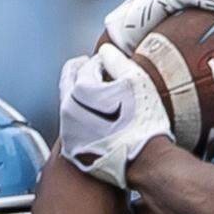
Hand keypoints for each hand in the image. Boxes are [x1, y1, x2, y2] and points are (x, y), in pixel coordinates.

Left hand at [59, 48, 172, 188]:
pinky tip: (95, 119)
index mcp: (80, 91)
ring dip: (78, 97)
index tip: (107, 63)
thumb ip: (116, 60)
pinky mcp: (74, 153)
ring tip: (95, 94)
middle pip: (70, 84)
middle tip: (90, 68)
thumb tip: (105, 52)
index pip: (87, 67)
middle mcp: (68, 112)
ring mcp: (69, 134)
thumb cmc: (143, 122)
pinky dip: (80, 119)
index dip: (99, 61)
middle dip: (81, 74)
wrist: (145, 162)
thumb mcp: (135, 80)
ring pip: (69, 107)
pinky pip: (73, 129)